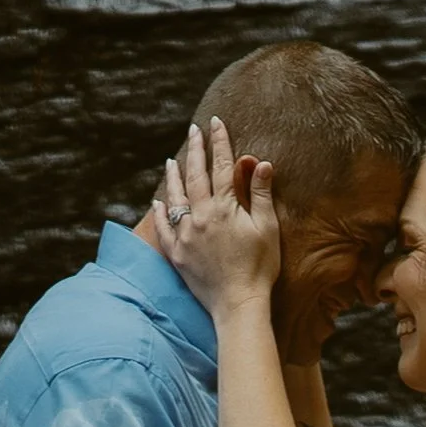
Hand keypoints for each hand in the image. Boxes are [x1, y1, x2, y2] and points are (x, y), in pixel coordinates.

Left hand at [154, 117, 280, 317]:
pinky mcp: (177, 253)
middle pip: (195, 175)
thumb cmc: (260, 267)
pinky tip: (158, 201)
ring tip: (172, 160)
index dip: (220, 142)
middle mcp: (200, 216)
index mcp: (224, 208)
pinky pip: (164, 227)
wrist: (238, 304)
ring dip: (174, 176)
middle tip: (193, 130)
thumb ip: (260, 193)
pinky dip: (160, 211)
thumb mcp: (267, 227)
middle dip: (195, 150)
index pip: (221, 166)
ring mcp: (185, 235)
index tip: (216, 122)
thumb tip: (260, 162)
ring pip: (175, 197)